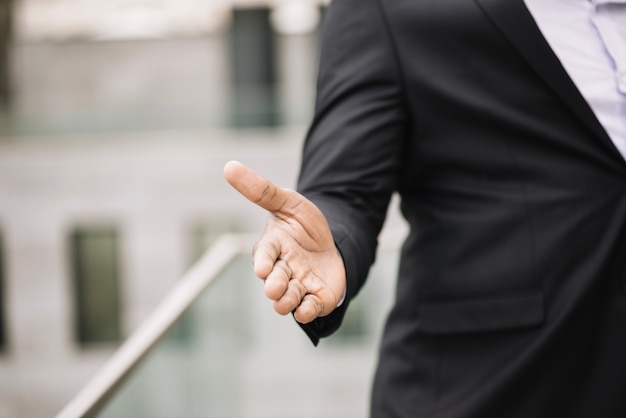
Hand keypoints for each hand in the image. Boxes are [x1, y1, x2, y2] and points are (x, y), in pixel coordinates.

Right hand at [223, 161, 345, 323]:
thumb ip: (262, 190)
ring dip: (287, 300)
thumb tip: (229, 166)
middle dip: (274, 285)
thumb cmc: (303, 224)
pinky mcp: (316, 298)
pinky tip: (307, 308)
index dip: (263, 262)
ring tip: (288, 298)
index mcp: (273, 246)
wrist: (332, 244)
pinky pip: (309, 310)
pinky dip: (306, 312)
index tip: (263, 268)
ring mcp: (299, 285)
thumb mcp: (288, 202)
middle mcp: (283, 269)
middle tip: (275, 286)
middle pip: (274, 281)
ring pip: (288, 299)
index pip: (264, 254)